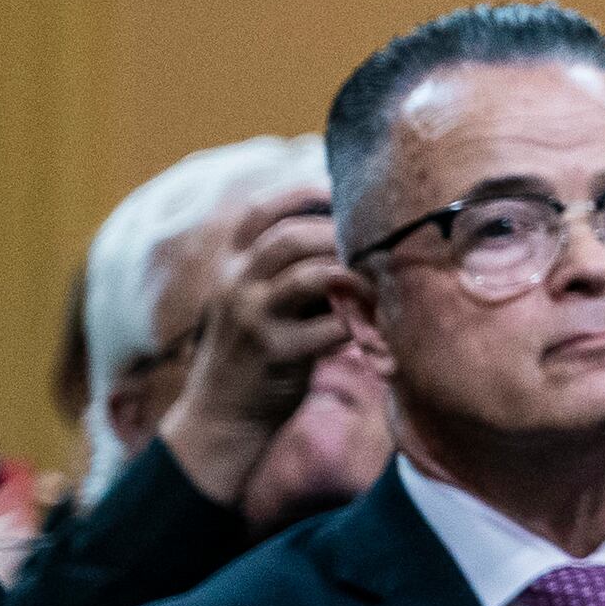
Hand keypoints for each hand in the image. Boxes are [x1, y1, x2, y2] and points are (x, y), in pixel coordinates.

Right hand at [158, 188, 357, 506]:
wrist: (222, 415)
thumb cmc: (257, 348)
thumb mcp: (256, 299)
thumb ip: (289, 266)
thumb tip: (354, 227)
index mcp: (231, 266)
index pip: (259, 212)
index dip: (301, 193)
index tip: (340, 190)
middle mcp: (235, 285)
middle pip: (292, 236)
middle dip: (340, 233)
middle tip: (376, 242)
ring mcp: (253, 319)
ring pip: (312, 275)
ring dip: (355, 273)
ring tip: (382, 278)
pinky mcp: (276, 353)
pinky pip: (331, 325)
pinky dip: (362, 318)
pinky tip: (381, 320)